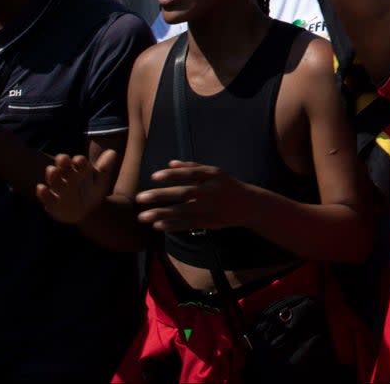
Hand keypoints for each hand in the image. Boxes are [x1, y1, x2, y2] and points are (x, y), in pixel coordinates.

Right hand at [35, 151, 118, 224]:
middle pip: (62, 167)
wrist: (88, 211)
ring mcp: (58, 189)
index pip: (77, 162)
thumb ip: (105, 168)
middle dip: (62, 162)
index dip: (78, 161)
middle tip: (63, 158)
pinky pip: (45, 197)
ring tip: (53, 170)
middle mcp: (66, 176)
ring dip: (52, 175)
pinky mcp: (51, 202)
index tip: (80, 160)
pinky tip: (41, 187)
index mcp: (78, 169)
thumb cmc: (93, 191)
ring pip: (53, 179)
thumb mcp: (101, 180)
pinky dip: (42, 193)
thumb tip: (112, 152)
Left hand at [135, 161, 252, 231]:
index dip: (172, 175)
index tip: (154, 177)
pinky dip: (173, 225)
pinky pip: (188, 224)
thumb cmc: (227, 185)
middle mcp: (211, 191)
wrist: (249, 205)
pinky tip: (158, 226)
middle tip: (140, 198)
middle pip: (184, 193)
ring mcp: (210, 208)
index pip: (190, 173)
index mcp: (213, 176)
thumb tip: (171, 163)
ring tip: (143, 217)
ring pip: (183, 211)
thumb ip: (193, 167)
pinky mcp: (209, 221)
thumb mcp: (215, 172)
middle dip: (161, 196)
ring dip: (162, 214)